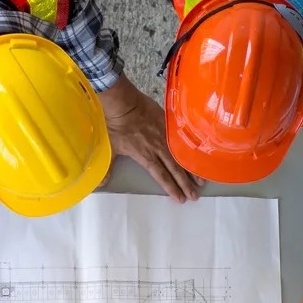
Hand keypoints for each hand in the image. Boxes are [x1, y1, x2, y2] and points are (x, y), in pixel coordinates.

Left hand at [98, 76, 202, 202]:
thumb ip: (108, 168)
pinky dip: (191, 150)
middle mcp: (158, 149)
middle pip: (175, 170)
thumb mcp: (111, 149)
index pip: (162, 176)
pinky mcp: (169, 125)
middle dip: (185, 185)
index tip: (180, 199)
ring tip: (201, 181)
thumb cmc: (116, 126)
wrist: (123, 103)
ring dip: (192, 170)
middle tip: (194, 196)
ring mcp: (165, 136)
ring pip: (182, 156)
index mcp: (145, 156)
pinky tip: (199, 157)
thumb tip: (101, 184)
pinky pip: (183, 140)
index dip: (172, 188)